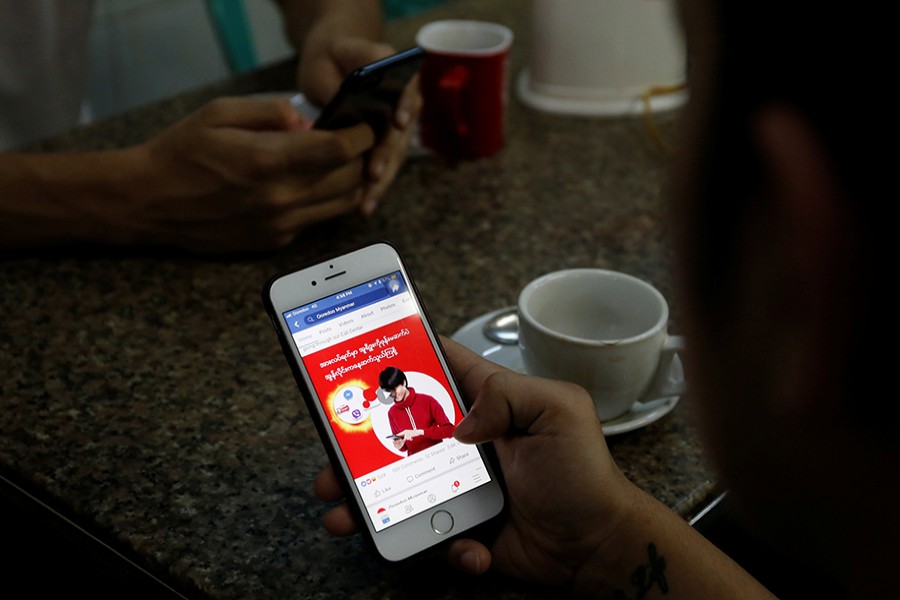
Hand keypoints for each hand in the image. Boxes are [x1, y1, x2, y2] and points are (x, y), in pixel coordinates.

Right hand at [124, 96, 374, 252]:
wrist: (149, 202)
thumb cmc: (181, 152)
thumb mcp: (220, 112)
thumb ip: (271, 111)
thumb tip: (308, 121)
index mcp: (269, 161)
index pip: (340, 149)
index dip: (361, 133)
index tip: (364, 123)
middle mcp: (281, 199)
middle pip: (351, 179)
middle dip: (362, 156)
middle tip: (355, 140)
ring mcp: (281, 225)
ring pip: (343, 204)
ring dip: (351, 182)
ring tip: (341, 163)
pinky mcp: (276, 241)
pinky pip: (318, 220)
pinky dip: (326, 201)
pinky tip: (310, 184)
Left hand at [297, 35, 422, 214]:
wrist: (334, 65)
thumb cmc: (333, 58)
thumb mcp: (334, 53)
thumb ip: (345, 74)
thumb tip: (346, 100)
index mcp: (400, 75)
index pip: (406, 92)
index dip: (404, 108)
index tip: (398, 122)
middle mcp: (406, 104)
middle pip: (400, 134)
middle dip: (386, 156)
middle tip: (373, 175)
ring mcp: (399, 130)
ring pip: (393, 158)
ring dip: (381, 183)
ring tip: (366, 204)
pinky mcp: (387, 148)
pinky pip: (383, 169)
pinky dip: (373, 189)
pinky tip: (363, 207)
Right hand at [314, 338, 640, 590]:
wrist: (595, 546)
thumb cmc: (583, 474)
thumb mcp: (559, 411)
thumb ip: (510, 394)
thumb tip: (461, 421)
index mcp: (486, 402)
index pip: (435, 368)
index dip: (398, 361)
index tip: (356, 361)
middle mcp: (465, 440)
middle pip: (398, 433)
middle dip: (359, 444)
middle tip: (334, 459)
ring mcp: (458, 484)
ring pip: (397, 487)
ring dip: (367, 501)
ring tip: (345, 516)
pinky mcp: (459, 525)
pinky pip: (430, 533)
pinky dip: (439, 544)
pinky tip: (468, 549)